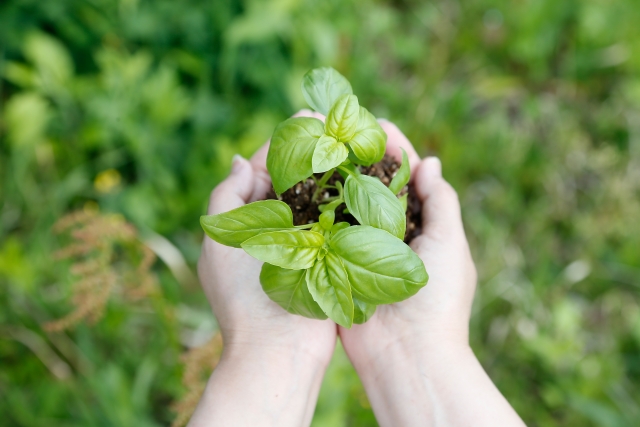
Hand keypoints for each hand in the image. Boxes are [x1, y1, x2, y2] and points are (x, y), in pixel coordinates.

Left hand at [190, 110, 335, 426]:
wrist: (278, 351)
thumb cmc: (241, 296)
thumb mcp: (219, 241)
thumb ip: (226, 197)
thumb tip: (237, 160)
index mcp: (247, 220)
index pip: (263, 169)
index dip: (284, 142)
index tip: (308, 117)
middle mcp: (276, 227)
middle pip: (295, 179)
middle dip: (314, 151)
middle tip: (338, 123)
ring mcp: (305, 242)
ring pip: (320, 197)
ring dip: (333, 171)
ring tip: (354, 141)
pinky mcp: (331, 257)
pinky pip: (338, 221)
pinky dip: (348, 200)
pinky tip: (364, 177)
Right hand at [339, 119, 476, 369]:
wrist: (408, 355)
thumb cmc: (438, 300)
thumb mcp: (450, 243)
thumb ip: (441, 201)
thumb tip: (429, 161)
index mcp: (420, 224)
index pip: (405, 176)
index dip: (392, 148)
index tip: (375, 122)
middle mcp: (388, 232)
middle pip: (370, 183)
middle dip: (355, 154)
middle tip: (335, 126)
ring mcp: (359, 247)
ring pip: (344, 203)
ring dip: (332, 175)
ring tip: (315, 145)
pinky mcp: (335, 264)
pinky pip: (325, 231)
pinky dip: (315, 207)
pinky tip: (300, 182)